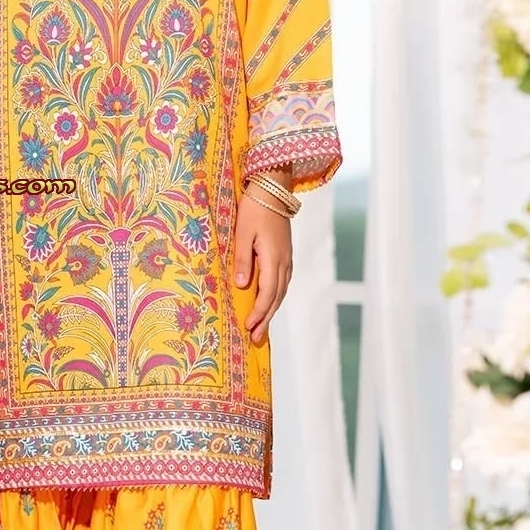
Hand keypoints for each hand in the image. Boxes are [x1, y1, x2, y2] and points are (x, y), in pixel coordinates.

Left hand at [232, 188, 292, 345]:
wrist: (273, 190)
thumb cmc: (254, 209)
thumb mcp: (243, 232)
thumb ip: (243, 259)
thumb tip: (242, 285)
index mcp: (273, 257)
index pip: (267, 291)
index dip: (259, 311)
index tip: (249, 325)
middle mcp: (284, 262)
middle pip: (276, 297)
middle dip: (265, 319)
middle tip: (255, 339)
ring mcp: (287, 259)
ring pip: (281, 292)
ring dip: (271, 311)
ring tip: (260, 329)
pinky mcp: (285, 256)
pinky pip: (282, 283)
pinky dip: (275, 298)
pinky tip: (268, 305)